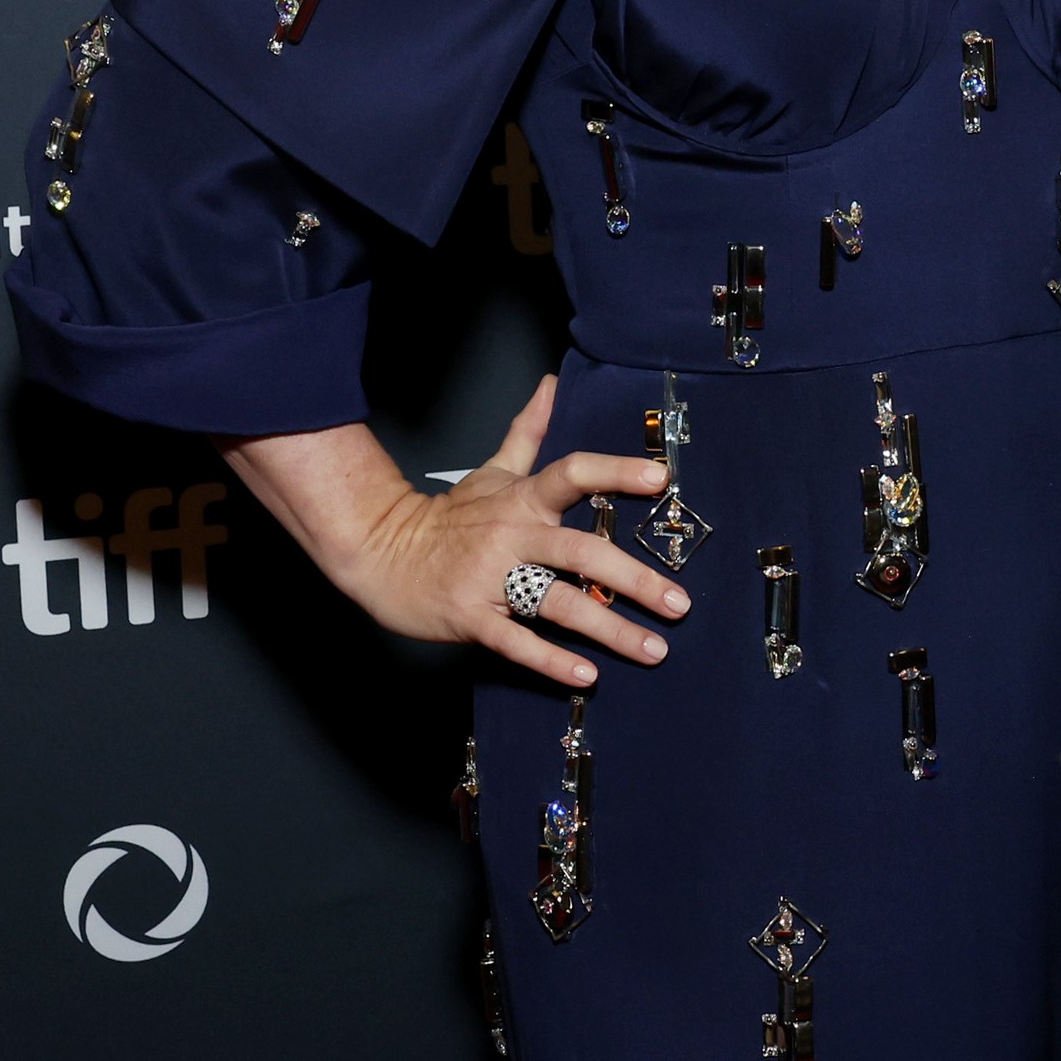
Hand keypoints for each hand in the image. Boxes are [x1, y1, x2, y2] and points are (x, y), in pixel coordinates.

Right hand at [333, 375, 688, 687]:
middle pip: (580, 552)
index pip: (573, 474)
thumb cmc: (448, 517)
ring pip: (558, 604)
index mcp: (521, 500)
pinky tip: (587, 675)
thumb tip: (552, 384)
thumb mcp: (491, 471)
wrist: (381, 552)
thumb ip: (527, 431)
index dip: (616, 472)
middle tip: (679, 602)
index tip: (660, 480)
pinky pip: (517, 642)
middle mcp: (512, 536)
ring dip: (609, 630)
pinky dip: (552, 660)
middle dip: (634, 579)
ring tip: (654, 650)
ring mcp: (491, 579)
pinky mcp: (473, 619)